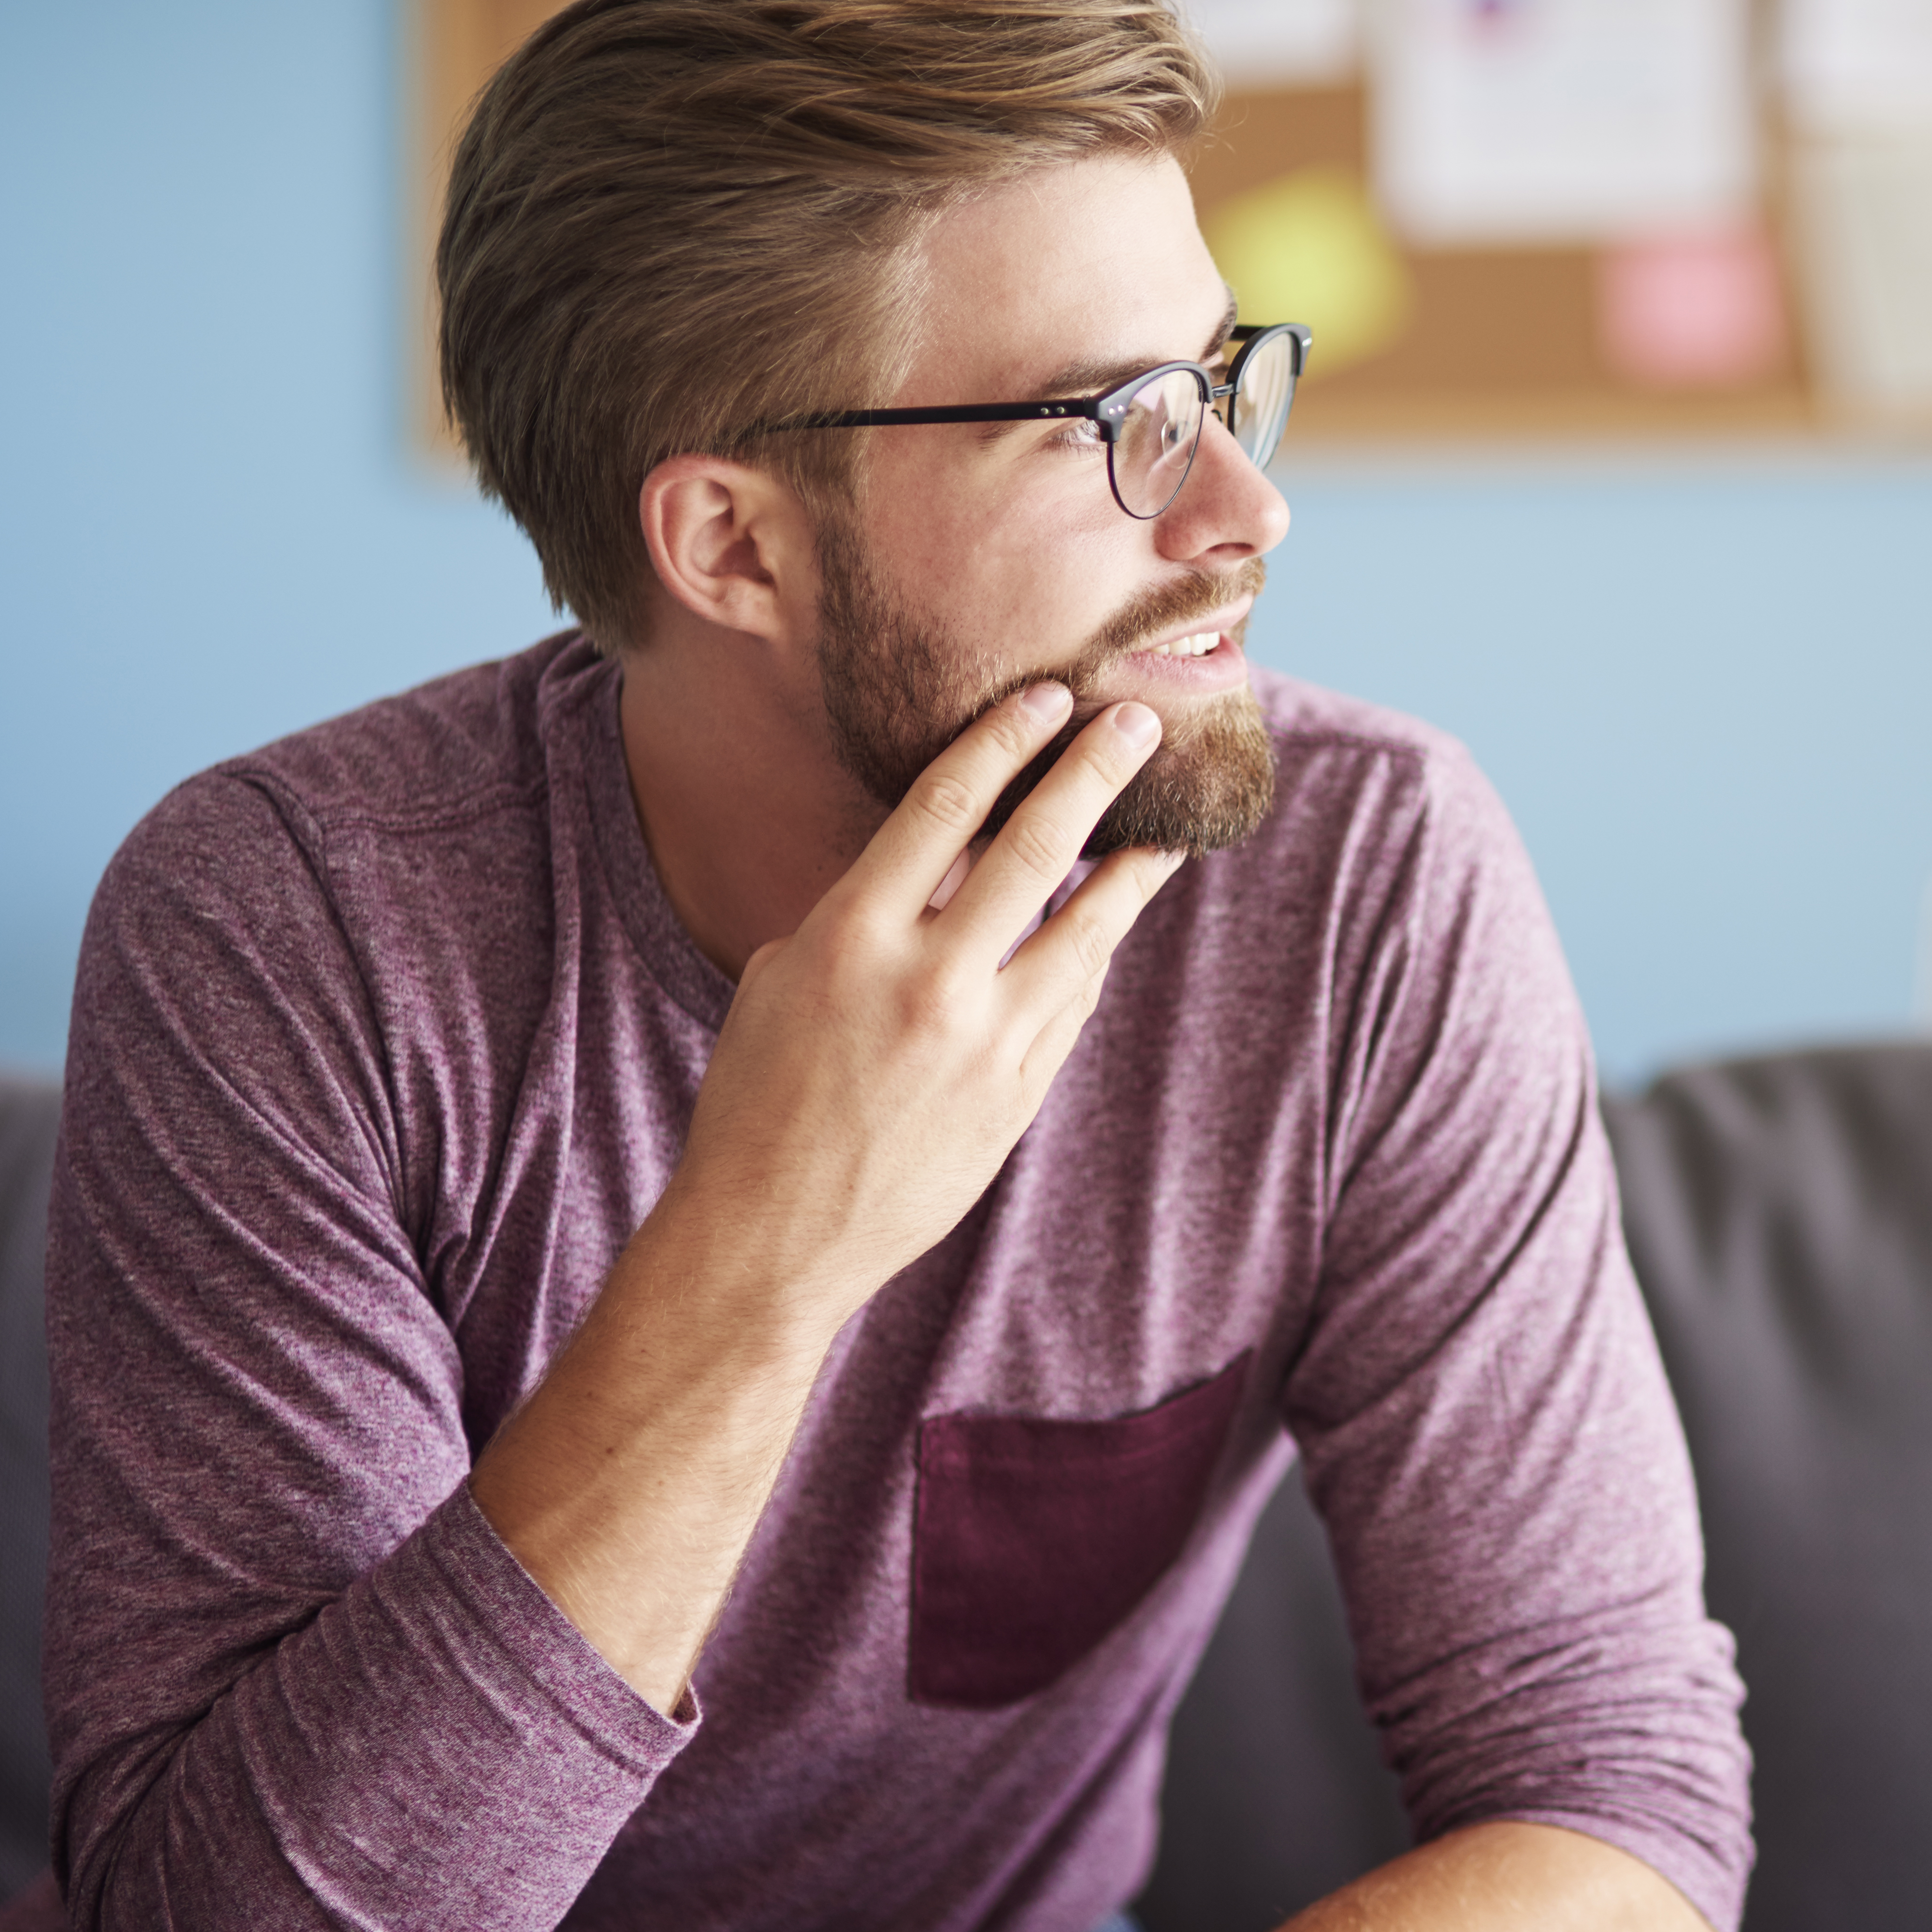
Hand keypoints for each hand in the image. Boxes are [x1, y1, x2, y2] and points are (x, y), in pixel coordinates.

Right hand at [662, 683, 1186, 1336]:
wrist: (776, 1234)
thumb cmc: (762, 1098)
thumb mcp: (788, 978)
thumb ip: (865, 912)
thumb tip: (939, 860)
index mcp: (852, 934)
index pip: (945, 804)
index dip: (1005, 740)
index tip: (1050, 697)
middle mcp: (928, 979)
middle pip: (1032, 844)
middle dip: (1093, 772)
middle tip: (1143, 721)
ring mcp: (985, 1039)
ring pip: (1083, 926)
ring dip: (1132, 864)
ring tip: (1169, 820)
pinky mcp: (1021, 1091)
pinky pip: (1073, 996)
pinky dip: (1095, 945)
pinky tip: (1117, 911)